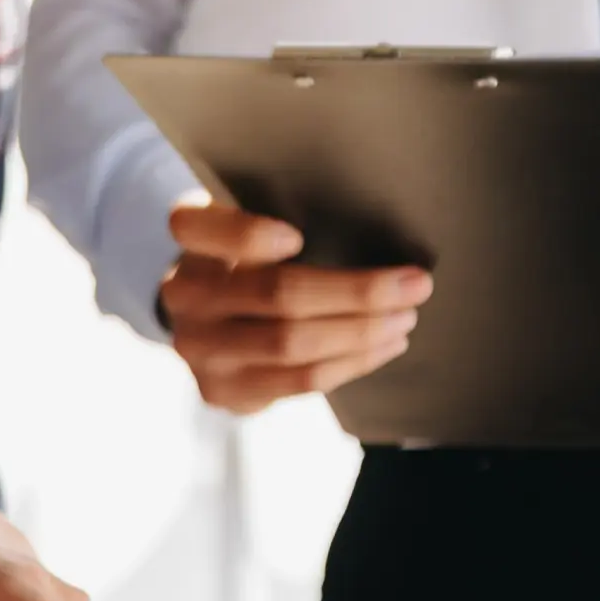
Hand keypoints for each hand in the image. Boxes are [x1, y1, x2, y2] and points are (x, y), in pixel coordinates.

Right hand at [160, 205, 430, 414]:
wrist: (207, 324)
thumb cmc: (250, 258)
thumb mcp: (253, 219)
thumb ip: (283, 210)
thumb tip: (377, 215)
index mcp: (191, 239)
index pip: (199, 228)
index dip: (247, 236)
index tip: (297, 239)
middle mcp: (183, 294)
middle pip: (276, 294)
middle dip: (357, 292)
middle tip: (415, 285)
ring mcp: (198, 348)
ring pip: (292, 344)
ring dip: (362, 333)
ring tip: (406, 318)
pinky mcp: (220, 390)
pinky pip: (297, 382)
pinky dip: (350, 364)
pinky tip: (384, 346)